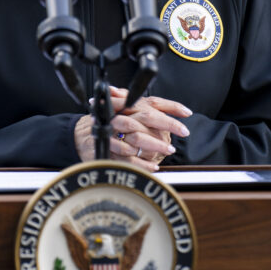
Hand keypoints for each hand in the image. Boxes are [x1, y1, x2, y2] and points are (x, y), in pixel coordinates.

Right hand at [73, 88, 190, 171]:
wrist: (83, 135)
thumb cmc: (112, 122)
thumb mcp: (132, 110)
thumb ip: (158, 108)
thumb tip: (185, 110)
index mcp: (128, 104)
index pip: (152, 102)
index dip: (171, 107)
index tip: (187, 114)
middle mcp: (120, 114)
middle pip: (145, 117)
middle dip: (166, 125)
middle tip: (181, 134)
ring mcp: (112, 131)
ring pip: (136, 136)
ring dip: (154, 145)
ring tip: (167, 151)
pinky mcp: (107, 147)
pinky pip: (127, 156)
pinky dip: (142, 163)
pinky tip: (153, 167)